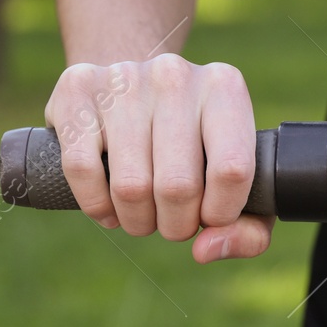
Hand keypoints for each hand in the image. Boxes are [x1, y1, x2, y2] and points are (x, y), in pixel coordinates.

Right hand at [43, 54, 273, 261]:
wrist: (129, 83)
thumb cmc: (193, 144)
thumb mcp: (237, 176)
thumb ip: (248, 227)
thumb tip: (205, 250)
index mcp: (225, 88)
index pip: (232, 170)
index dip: (219, 213)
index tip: (210, 217)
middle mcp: (175, 76)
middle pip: (177, 186)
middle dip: (175, 225)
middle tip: (172, 222)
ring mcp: (123, 78)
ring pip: (130, 185)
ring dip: (136, 221)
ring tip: (143, 215)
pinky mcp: (77, 89)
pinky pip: (82, 170)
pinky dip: (96, 206)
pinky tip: (109, 208)